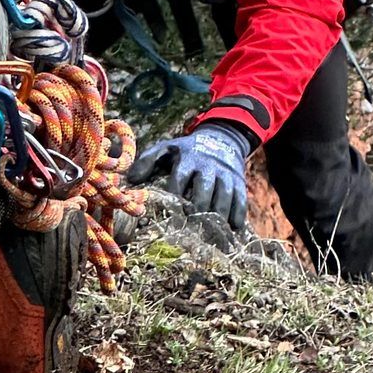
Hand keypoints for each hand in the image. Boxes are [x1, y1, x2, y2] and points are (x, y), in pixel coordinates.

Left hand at [130, 124, 250, 231]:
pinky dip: (237, 216)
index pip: (180, 177)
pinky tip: (233, 230)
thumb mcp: (167, 149)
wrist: (222, 139)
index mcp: (189, 158)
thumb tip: (131, 180)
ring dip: (217, 216)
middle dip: (197, 208)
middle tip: (189, 227)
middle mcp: (209, 166)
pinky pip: (240, 201)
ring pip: (224, 197)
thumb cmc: (188, 151)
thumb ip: (147, 161)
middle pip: (204, 189)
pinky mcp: (239, 183)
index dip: (175, 193)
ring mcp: (226, 175)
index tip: (168, 211)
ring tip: (209, 233)